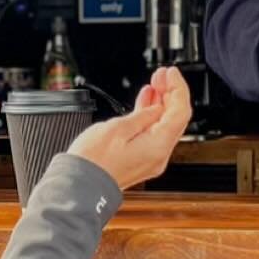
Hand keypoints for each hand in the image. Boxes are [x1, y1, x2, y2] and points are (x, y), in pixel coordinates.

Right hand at [69, 67, 190, 188]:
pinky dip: (152, 116)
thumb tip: (156, 107)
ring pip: (165, 125)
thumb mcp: (117, 128)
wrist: (78, 185)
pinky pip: (154, 134)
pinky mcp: (141, 160)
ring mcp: (151, 159)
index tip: (171, 73)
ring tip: (155, 84)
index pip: (180, 111)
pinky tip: (146, 101)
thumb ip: (142, 115)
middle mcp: (159, 155)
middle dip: (171, 93)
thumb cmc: (92, 161)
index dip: (178, 88)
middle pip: (175, 118)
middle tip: (161, 74)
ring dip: (162, 103)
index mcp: (158, 146)